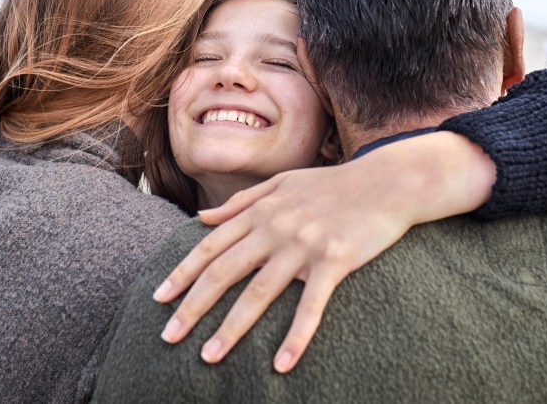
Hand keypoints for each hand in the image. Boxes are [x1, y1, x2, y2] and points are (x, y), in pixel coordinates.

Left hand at [153, 131, 495, 371]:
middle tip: (168, 337)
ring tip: (208, 356)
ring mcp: (303, 245)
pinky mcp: (334, 260)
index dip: (182, 273)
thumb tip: (201, 218)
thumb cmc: (333, 185)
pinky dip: (295, 336)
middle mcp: (275, 227)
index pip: (211, 246)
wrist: (387, 181)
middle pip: (224, 272)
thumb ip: (241, 202)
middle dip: (192, 306)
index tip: (158, 299)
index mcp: (260, 210)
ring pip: (258, 293)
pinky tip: (281, 364)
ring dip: (231, 328)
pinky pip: (311, 306)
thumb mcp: (282, 183)